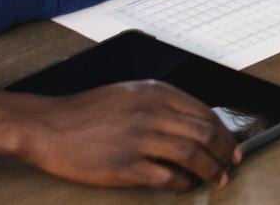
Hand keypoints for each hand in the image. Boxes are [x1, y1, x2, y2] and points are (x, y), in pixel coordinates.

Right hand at [0, 81, 239, 190]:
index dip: (224, 131)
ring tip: (217, 179)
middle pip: (204, 132)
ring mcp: (138, 139)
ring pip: (191, 154)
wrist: (48, 126)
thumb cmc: (87, 111)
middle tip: (231, 164)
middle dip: (224, 151)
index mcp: (155, 92)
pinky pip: (166, 176)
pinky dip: (182, 183)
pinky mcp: (124, 166)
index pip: (204, 111)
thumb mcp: (129, 93)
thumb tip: (194, 123)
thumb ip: (161, 104)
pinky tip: (186, 186)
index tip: (231, 145)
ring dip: (210, 169)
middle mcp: (151, 112)